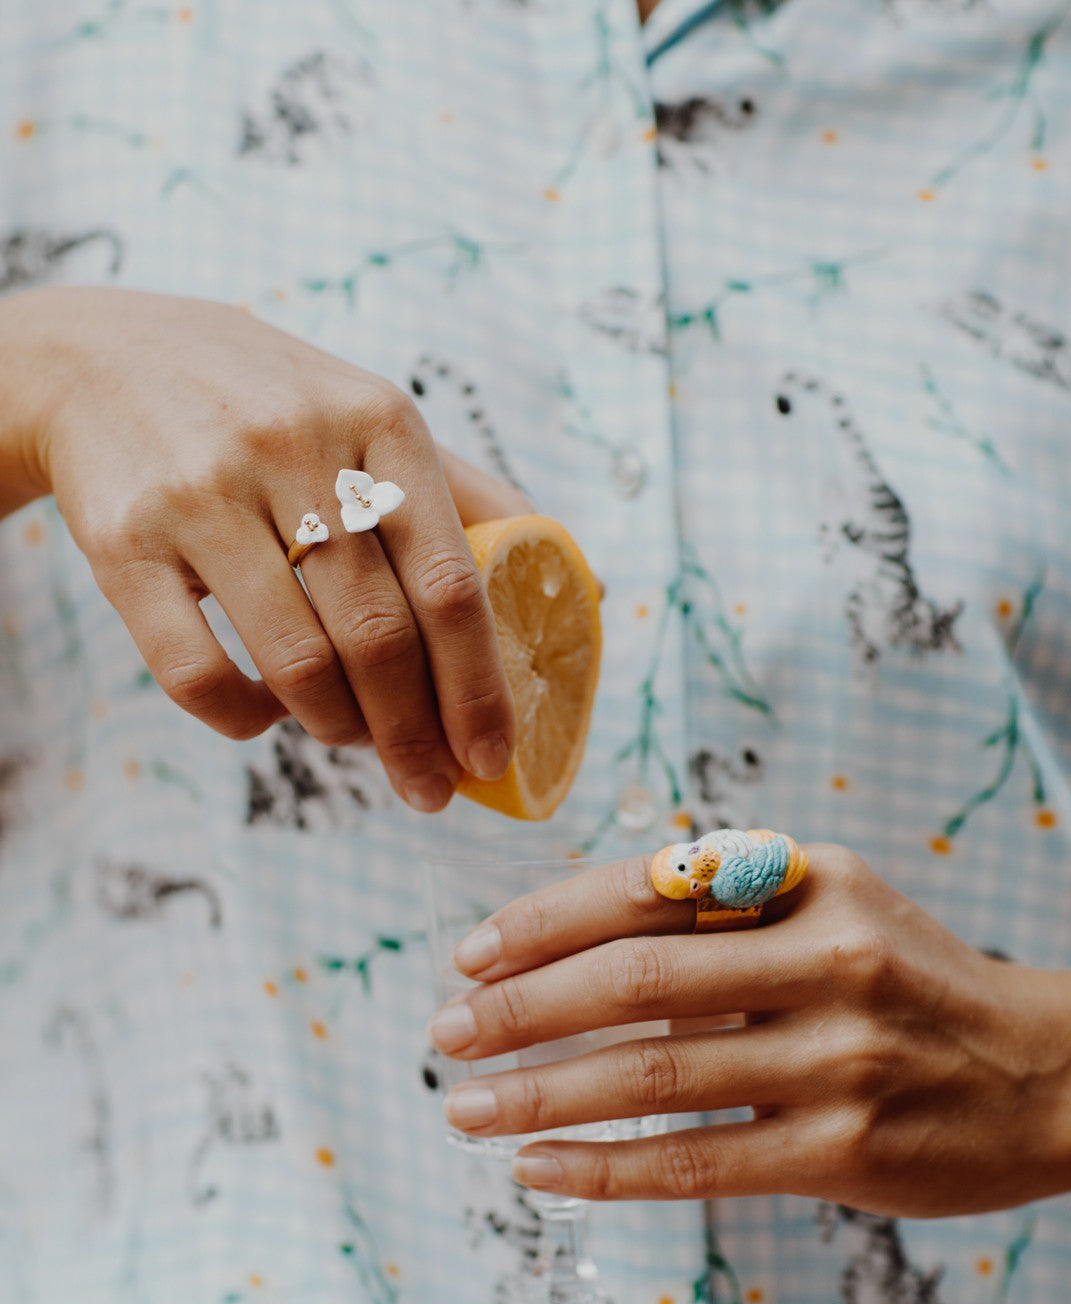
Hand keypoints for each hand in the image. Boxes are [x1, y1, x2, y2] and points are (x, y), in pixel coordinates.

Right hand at [7, 286, 525, 810]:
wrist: (106, 359)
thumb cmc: (273, 407)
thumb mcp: (370, 416)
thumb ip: (465, 495)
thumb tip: (573, 584)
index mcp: (378, 423)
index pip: (451, 584)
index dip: (479, 689)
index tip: (492, 757)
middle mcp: (292, 450)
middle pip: (380, 637)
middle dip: (416, 735)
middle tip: (431, 785)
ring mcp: (202, 496)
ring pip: (297, 664)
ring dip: (340, 729)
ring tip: (354, 741)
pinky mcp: (124, 544)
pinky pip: (196, 674)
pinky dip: (246, 721)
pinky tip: (268, 716)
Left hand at [431, 846, 1070, 1215]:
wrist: (1050, 1074)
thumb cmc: (914, 985)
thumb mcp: (837, 906)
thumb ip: (725, 906)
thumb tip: (571, 930)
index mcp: (811, 879)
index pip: (646, 890)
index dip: (544, 923)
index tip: (470, 956)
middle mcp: (826, 958)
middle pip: (634, 979)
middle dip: (520, 1008)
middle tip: (445, 1035)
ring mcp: (839, 1058)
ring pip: (654, 1073)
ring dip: (541, 1093)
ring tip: (467, 1110)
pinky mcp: (846, 1149)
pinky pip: (698, 1160)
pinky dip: (606, 1166)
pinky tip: (541, 1171)